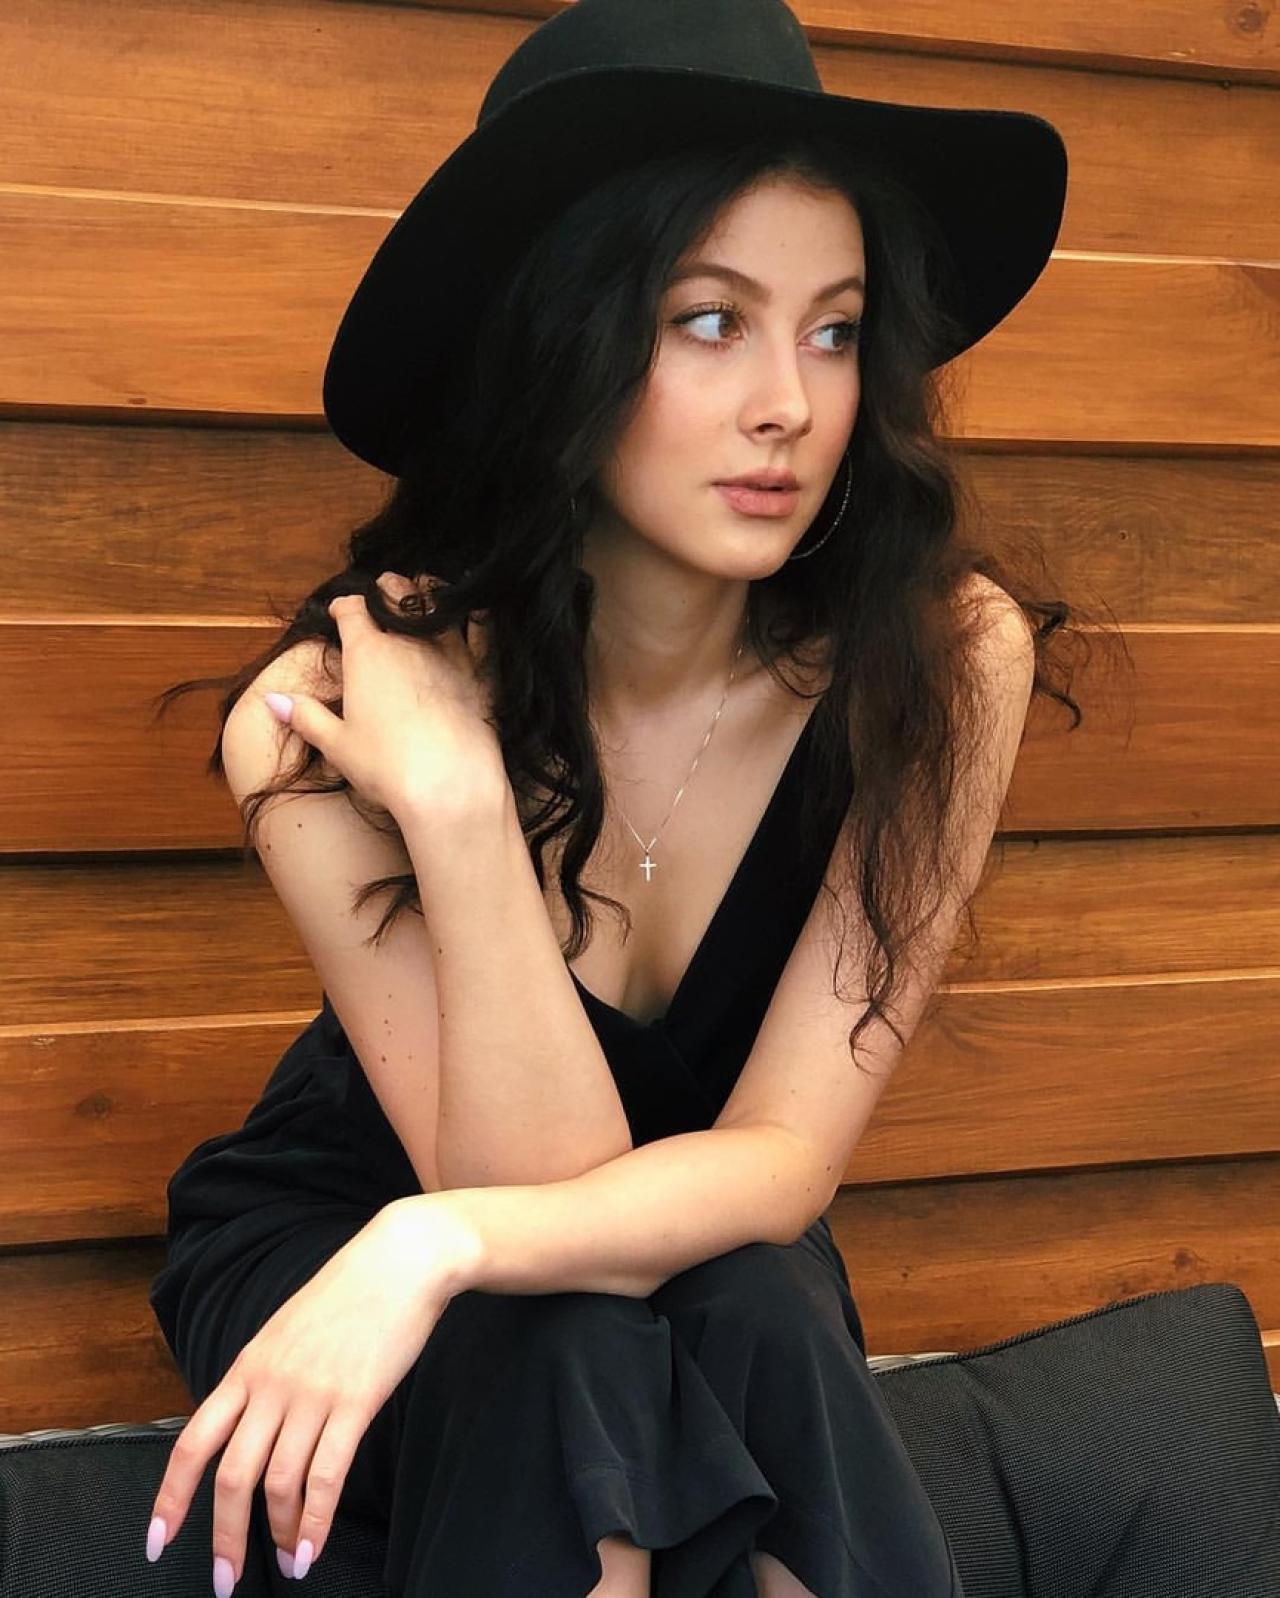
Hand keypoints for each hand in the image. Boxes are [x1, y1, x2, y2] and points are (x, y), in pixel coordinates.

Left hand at [145, 1196, 481, 1590]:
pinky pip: (327, 1476)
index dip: (170, 1498)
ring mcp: (312, 1394)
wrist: (401, 1259)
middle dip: (224, 1538)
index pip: (192, 1442)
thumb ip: (265, 1375)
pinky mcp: (355, 1402)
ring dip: (280, 1535)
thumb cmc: (350, 1292)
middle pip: (232, 1477)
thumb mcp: (287, 1328)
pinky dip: (317, 1521)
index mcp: (248, 1366)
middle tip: (225, 1580)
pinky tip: (314, 1547)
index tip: (158, 1541)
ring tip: (289, 1565)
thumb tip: (251, 1426)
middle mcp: (271, 1384)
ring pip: (279, 1484)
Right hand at [262, 570, 505, 817]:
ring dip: (426, 592)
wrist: (449, 784)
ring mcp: (449, 651)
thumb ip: (305, 716)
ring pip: (436, 603)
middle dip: (385, 588)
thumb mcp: (337, 745)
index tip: (339, 611)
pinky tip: (477, 610)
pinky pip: (483, 629)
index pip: (351, 610)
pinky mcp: (481, 670)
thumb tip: (272, 700)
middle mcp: (408, 642)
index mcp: (367, 653)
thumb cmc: (387, 767)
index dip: (343, 606)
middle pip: (394, 594)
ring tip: (422, 589)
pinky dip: (478, 614)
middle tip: (382, 591)